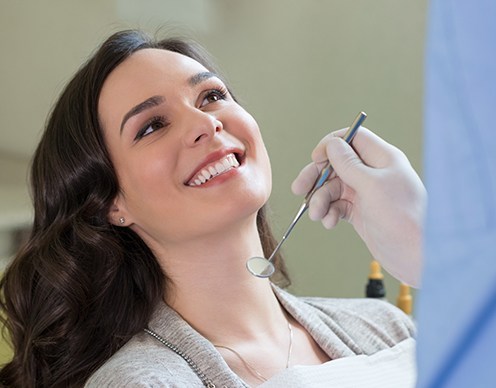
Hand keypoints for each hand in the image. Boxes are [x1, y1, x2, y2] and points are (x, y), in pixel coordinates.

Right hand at [291, 127, 425, 286]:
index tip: (316, 158)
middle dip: (316, 177)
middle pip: (336, 164)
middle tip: (299, 189)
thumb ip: (349, 164)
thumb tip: (332, 145)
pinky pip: (337, 205)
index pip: (352, 139)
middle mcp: (373, 173)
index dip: (331, 145)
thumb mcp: (372, 186)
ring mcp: (366, 193)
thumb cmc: (403, 218)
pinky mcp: (360, 212)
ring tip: (317, 215)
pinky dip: (329, 213)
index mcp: (382, 159)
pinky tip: (330, 222)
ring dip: (320, 200)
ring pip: (333, 188)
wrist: (415, 255)